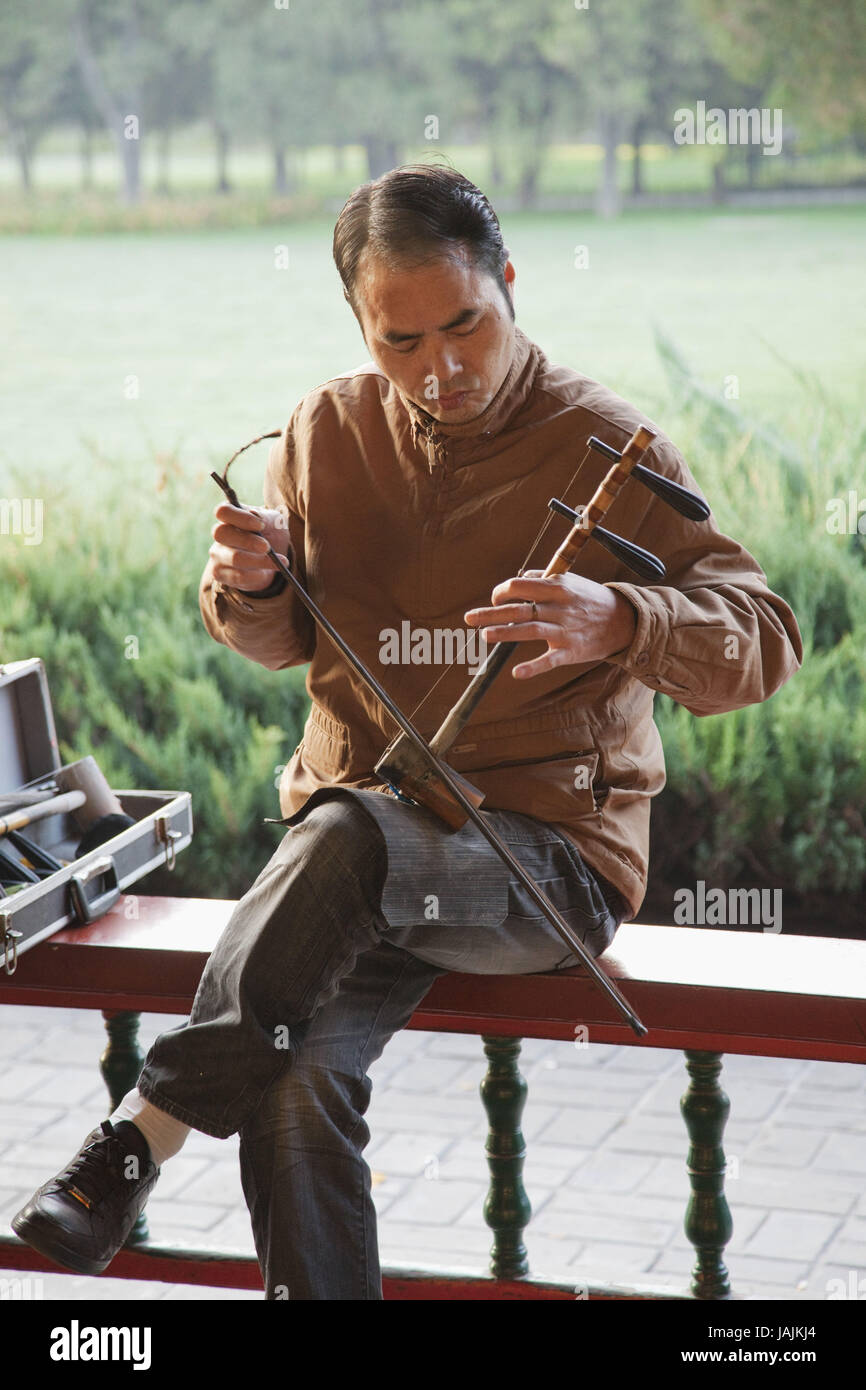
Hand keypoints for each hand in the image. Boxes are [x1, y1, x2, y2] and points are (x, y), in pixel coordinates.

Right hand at [209, 503, 291, 592]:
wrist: (272, 559)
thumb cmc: (271, 534)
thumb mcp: (274, 523)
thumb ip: (266, 518)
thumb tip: (255, 514)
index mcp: (229, 516)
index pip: (223, 511)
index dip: (240, 518)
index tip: (261, 525)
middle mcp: (219, 534)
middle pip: (221, 533)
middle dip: (247, 541)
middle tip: (267, 547)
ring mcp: (217, 554)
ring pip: (234, 558)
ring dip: (260, 561)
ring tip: (279, 562)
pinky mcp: (220, 574)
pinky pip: (238, 576)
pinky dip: (256, 575)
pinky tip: (266, 573)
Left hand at [465, 570, 637, 679]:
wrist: (623, 621)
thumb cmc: (590, 599)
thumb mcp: (570, 581)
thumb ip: (542, 580)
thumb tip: (517, 581)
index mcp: (557, 587)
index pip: (520, 586)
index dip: (501, 592)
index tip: (494, 600)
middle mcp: (559, 608)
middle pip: (519, 609)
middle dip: (491, 613)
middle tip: (468, 618)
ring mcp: (565, 630)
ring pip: (530, 631)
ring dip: (505, 633)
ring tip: (484, 636)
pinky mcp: (571, 652)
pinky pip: (550, 660)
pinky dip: (533, 667)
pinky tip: (516, 673)